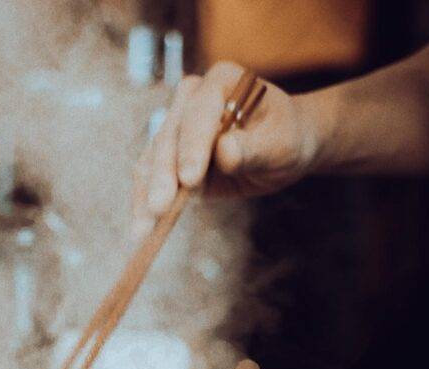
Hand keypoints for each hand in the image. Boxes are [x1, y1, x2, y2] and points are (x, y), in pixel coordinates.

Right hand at [132, 62, 320, 232]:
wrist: (281, 148)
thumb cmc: (286, 138)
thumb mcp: (281, 144)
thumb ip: (253, 148)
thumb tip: (225, 151)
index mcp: (222, 81)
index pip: (200, 113)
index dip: (192, 146)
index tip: (190, 180)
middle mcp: (191, 98)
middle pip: (168, 136)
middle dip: (163, 175)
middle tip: (159, 208)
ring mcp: (176, 125)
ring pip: (152, 159)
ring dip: (145, 194)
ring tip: (142, 228)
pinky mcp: (167, 154)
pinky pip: (150, 177)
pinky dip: (144, 202)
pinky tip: (142, 227)